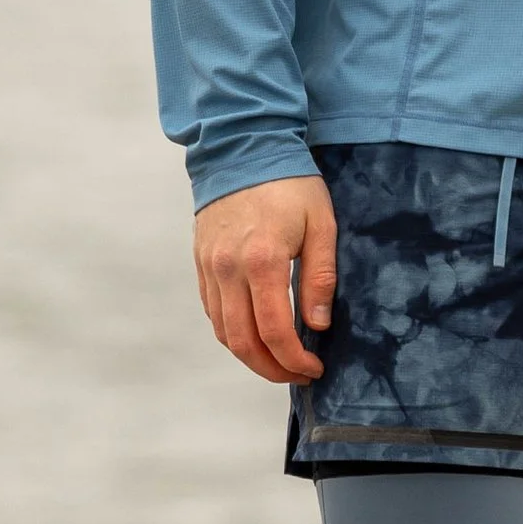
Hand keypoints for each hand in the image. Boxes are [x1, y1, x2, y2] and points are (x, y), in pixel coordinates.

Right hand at [194, 176, 337, 384]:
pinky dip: (232, 332)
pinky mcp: (201, 262)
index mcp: (263, 261)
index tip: (314, 368)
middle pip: (243, 343)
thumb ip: (320, 278)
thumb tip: (318, 326)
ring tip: (277, 362)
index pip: (275, 332)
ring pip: (223, 332)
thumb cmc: (290, 184)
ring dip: (249, 356)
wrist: (243, 147)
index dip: (294, 360)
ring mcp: (210, 267)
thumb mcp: (321, 225)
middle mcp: (229, 269)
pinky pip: (212, 311)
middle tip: (297, 375)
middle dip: (271, 370)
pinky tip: (255, 334)